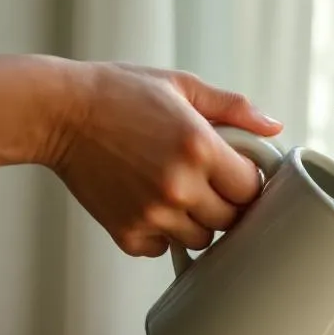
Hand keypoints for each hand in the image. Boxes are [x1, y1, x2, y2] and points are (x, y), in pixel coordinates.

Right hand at [45, 62, 282, 257]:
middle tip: (205, 181)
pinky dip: (161, 232)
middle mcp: (180, 186)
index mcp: (201, 148)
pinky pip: (163, 247)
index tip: (233, 171)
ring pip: (201, 239)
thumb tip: (274, 127)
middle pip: (231, 220)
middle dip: (224, 202)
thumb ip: (233, 108)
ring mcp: (153, 214)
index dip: (245, 180)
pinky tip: (148, 202)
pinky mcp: (127, 233)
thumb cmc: (120, 94)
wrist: (58, 113)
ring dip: (196, 220)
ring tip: (174, 190)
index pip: (252, 188)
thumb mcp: (181, 87)